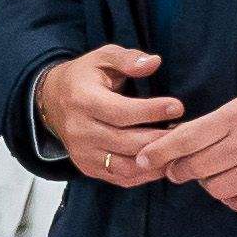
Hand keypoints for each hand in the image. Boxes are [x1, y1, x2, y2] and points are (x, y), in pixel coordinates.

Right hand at [33, 43, 184, 183]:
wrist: (51, 101)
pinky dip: (144, 175)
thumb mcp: (102, 57)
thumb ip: (127, 58)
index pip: (121, 112)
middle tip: (185, 131)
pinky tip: (161, 162)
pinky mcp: (87, 167)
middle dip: (159, 138)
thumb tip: (153, 62)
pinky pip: (120, 178)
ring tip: (176, 149)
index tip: (177, 107)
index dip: (151, 111)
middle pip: (126, 142)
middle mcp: (79, 130)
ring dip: (154, 160)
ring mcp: (82, 152)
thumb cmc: (83, 77)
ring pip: (125, 166)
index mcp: (82, 100)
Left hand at [147, 84, 236, 214]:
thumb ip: (217, 122)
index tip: (144, 160)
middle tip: (181, 170)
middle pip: (195, 169)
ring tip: (221, 174)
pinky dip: (234, 198)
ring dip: (211, 184)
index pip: (185, 139)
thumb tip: (179, 138)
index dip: (159, 152)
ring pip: (215, 190)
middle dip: (181, 171)